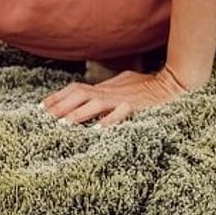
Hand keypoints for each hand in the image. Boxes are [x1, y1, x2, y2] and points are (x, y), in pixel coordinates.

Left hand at [41, 65, 188, 126]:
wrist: (173, 83)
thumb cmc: (148, 86)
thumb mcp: (123, 83)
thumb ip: (107, 89)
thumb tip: (90, 95)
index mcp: (106, 87)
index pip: (76, 88)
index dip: (58, 97)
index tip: (42, 108)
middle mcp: (111, 91)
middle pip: (80, 94)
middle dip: (60, 105)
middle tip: (44, 117)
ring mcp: (122, 98)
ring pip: (96, 102)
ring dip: (79, 113)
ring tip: (63, 125)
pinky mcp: (136, 106)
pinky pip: (121, 113)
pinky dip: (109, 121)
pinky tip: (99, 130)